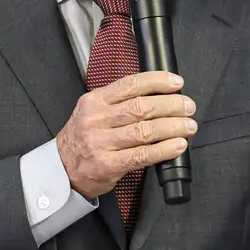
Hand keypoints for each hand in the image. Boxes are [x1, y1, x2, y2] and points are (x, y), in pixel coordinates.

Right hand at [56, 71, 196, 198]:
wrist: (61, 168)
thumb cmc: (83, 138)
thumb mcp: (92, 111)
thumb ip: (119, 101)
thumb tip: (159, 94)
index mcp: (95, 101)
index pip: (130, 84)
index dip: (158, 81)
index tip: (177, 83)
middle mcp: (96, 119)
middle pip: (141, 107)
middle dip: (171, 105)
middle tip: (188, 107)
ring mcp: (101, 143)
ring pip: (144, 130)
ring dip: (172, 127)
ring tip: (188, 126)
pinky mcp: (108, 164)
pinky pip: (142, 155)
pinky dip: (164, 149)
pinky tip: (177, 145)